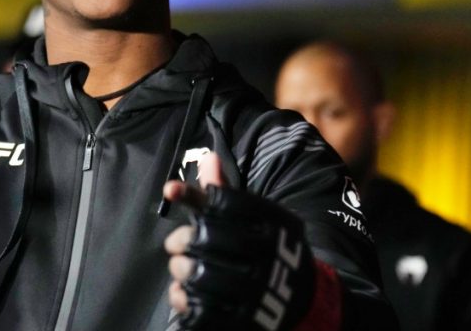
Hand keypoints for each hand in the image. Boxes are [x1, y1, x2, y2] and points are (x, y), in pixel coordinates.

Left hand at [163, 154, 317, 330]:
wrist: (301, 297)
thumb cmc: (269, 247)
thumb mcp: (255, 217)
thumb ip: (227, 193)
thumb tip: (208, 157)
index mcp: (267, 225)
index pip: (225, 204)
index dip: (194, 195)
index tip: (169, 189)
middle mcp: (261, 255)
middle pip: (201, 239)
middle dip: (181, 240)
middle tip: (181, 244)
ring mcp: (250, 290)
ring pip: (193, 272)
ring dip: (180, 270)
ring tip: (186, 269)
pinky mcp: (237, 317)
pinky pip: (194, 304)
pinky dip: (182, 297)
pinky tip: (185, 292)